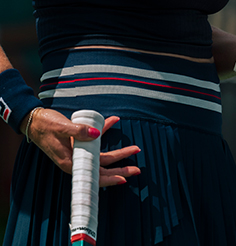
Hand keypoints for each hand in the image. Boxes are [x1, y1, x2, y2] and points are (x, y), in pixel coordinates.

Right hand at [21, 109, 140, 186]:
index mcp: (69, 162)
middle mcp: (75, 160)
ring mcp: (78, 152)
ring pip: (101, 157)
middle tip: (137, 169)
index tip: (124, 179)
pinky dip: (104, 131)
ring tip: (134, 149)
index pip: (93, 175)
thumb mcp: (62, 127)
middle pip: (101, 168)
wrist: (34, 120)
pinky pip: (95, 141)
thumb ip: (79, 131)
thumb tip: (97, 134)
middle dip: (120, 168)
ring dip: (118, 152)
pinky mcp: (78, 143)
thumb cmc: (46, 126)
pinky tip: (114, 121)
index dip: (109, 178)